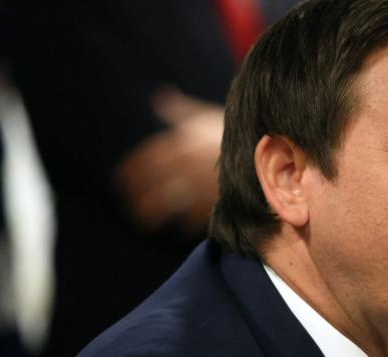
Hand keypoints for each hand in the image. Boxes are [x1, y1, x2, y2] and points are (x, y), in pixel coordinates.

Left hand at [115, 88, 223, 233]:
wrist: (268, 152)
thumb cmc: (232, 134)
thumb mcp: (205, 117)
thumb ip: (180, 112)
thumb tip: (160, 99)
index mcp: (182, 142)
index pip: (147, 158)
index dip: (130, 171)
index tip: (120, 182)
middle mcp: (188, 164)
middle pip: (153, 184)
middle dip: (138, 196)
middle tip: (129, 205)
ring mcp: (201, 184)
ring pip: (167, 203)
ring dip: (152, 213)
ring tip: (143, 221)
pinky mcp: (215, 202)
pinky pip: (192, 217)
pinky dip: (182, 224)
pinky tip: (175, 228)